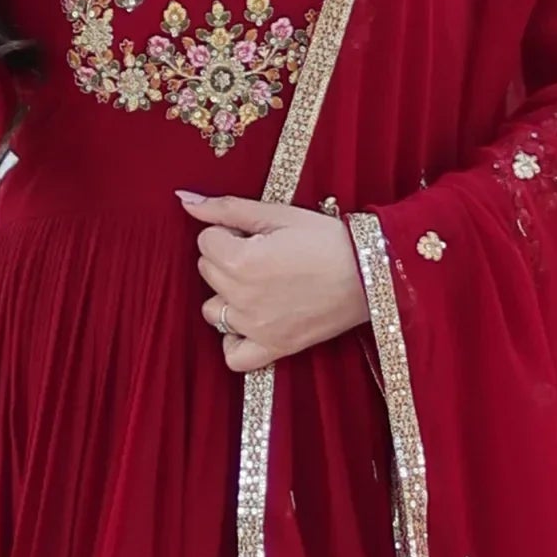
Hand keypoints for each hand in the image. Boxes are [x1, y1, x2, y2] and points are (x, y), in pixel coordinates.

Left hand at [178, 194, 370, 371]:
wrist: (370, 274)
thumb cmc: (327, 239)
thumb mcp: (278, 214)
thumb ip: (227, 208)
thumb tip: (186, 201)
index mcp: (240, 260)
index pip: (205, 240)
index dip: (229, 231)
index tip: (256, 233)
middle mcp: (241, 297)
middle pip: (207, 271)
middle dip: (227, 258)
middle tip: (265, 254)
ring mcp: (255, 327)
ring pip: (212, 309)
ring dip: (228, 295)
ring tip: (260, 284)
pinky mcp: (273, 347)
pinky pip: (232, 355)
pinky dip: (233, 341)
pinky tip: (249, 321)